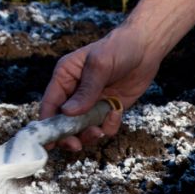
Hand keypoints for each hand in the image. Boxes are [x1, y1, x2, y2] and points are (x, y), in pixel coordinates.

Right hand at [39, 27, 159, 150]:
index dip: (48, 125)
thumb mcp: (100, 65)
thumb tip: (68, 113)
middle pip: (64, 123)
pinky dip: (109, 126)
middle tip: (77, 145)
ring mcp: (91, 103)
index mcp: (65, 78)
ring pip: (83, 129)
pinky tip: (117, 112)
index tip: (50, 143)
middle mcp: (75, 92)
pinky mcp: (108, 110)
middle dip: (69, 136)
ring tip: (98, 131)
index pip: (50, 105)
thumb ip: (86, 90)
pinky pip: (103, 127)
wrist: (146, 48)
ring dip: (89, 134)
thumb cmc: (119, 48)